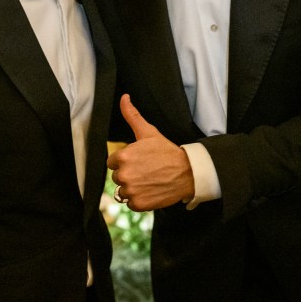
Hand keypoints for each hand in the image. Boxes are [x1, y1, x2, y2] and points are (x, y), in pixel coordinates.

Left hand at [107, 94, 194, 211]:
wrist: (188, 172)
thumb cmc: (167, 151)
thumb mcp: (149, 132)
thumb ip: (132, 115)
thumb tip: (124, 98)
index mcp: (123, 157)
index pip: (112, 162)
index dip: (125, 161)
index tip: (138, 161)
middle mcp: (124, 175)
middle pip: (117, 177)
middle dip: (129, 174)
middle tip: (146, 170)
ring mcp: (131, 191)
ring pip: (123, 191)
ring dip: (133, 188)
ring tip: (148, 181)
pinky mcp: (139, 204)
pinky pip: (131, 203)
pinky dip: (139, 200)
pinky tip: (150, 190)